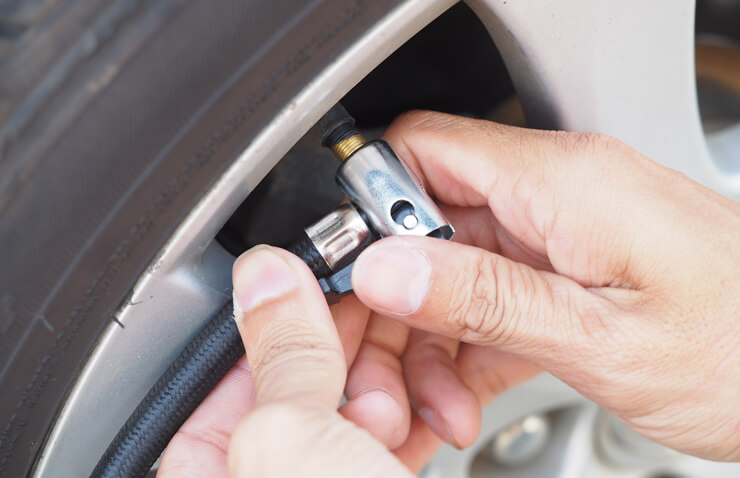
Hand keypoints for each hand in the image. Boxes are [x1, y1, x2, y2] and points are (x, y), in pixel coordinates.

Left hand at [158, 245, 535, 475]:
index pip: (239, 347)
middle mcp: (262, 461)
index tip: (336, 278)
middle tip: (383, 353)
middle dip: (357, 356)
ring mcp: (321, 471)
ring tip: (405, 408)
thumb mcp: (293, 443)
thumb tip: (266, 274)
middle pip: (307, 365)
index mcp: (210, 457)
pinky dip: (420, 415)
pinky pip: (390, 429)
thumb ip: (281, 351)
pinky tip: (436, 415)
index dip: (291, 308)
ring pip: (359, 391)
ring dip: (398, 386)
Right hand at [350, 111, 739, 460]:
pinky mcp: (568, 271)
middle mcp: (557, 195)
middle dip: (392, 305)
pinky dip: (466, 350)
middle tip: (380, 376)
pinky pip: (490, 298)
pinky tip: (463, 395)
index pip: (422, 152)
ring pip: (451, 272)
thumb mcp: (601, 340)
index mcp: (562, 184)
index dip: (370, 210)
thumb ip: (485, 299)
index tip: (351, 281)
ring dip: (427, 343)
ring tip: (434, 409)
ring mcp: (561, 234)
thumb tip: (387, 269)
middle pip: (425, 226)